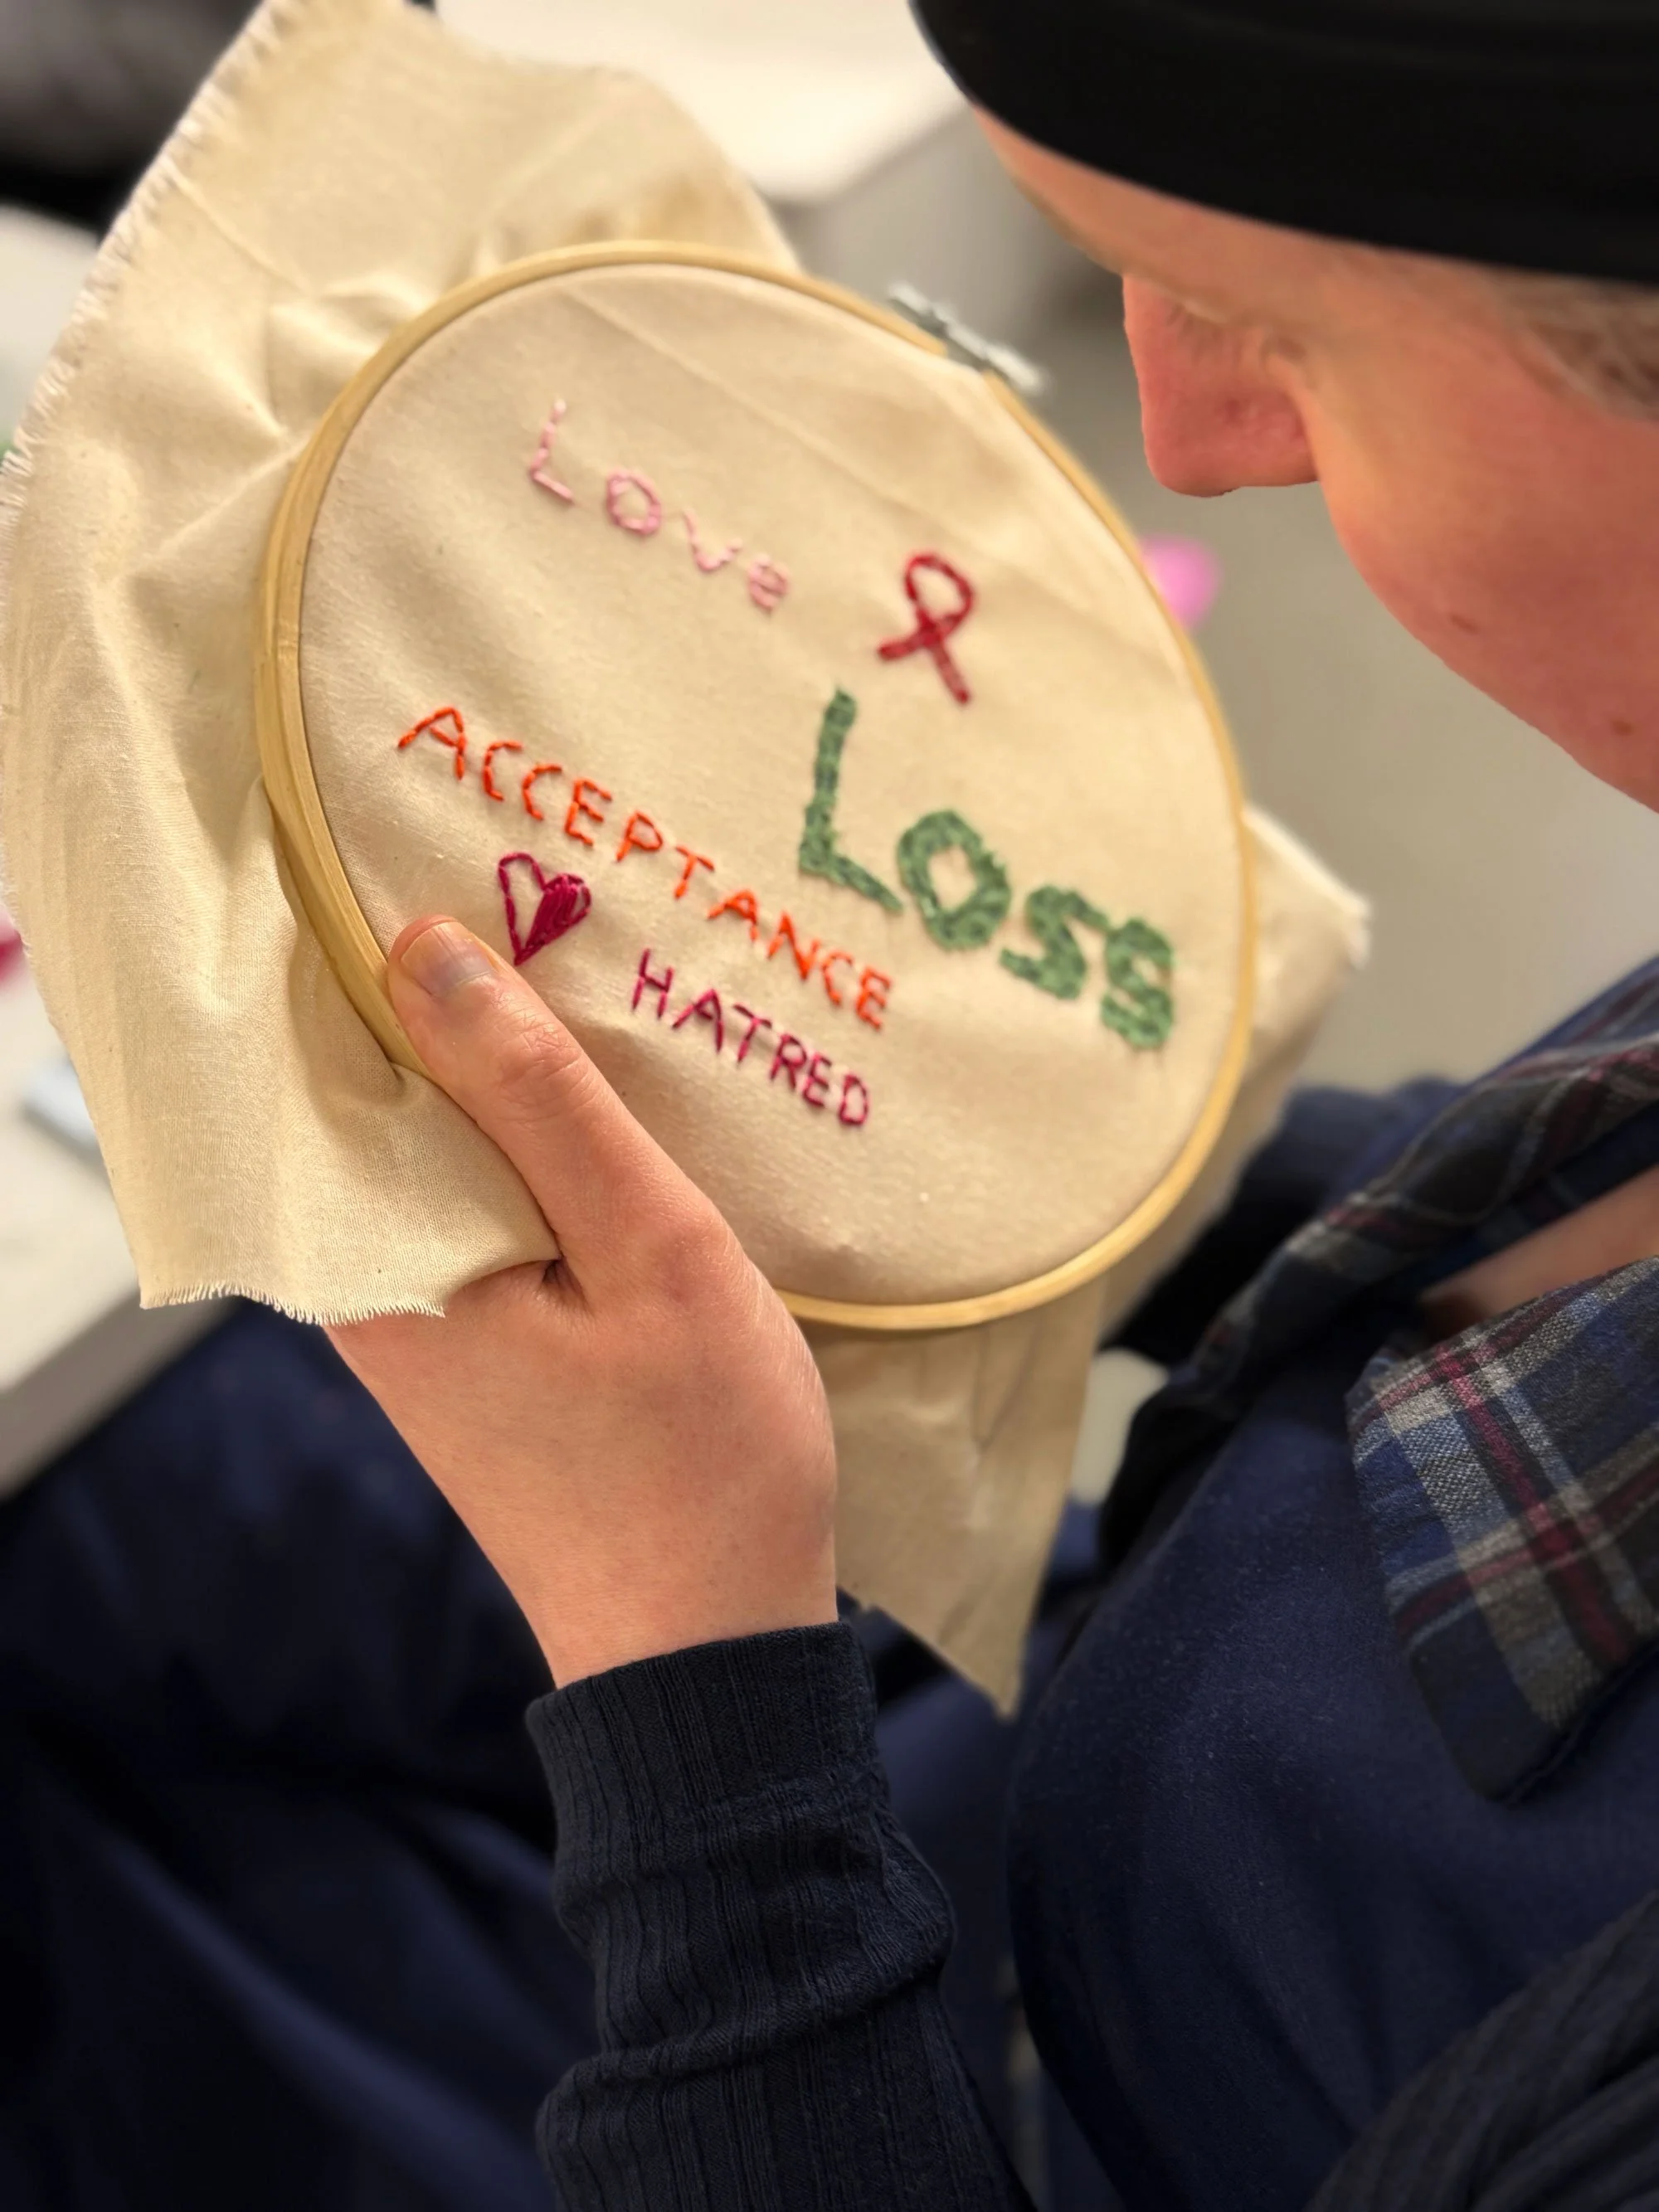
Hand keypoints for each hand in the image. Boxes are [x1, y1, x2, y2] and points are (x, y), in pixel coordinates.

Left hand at [328, 917, 839, 1685]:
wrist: (711, 1645)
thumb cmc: (701, 1462)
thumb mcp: (651, 1249)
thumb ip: (540, 1101)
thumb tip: (426, 948)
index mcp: (379, 1267)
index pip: (313, 1069)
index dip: (352, 951)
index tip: (411, 850)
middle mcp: (364, 1295)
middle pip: (364, 1101)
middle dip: (429, 993)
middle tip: (515, 881)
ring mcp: (412, 1327)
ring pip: (421, 1152)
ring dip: (483, 1068)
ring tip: (557, 961)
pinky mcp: (464, 1349)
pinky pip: (463, 1208)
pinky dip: (512, 1145)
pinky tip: (582, 1097)